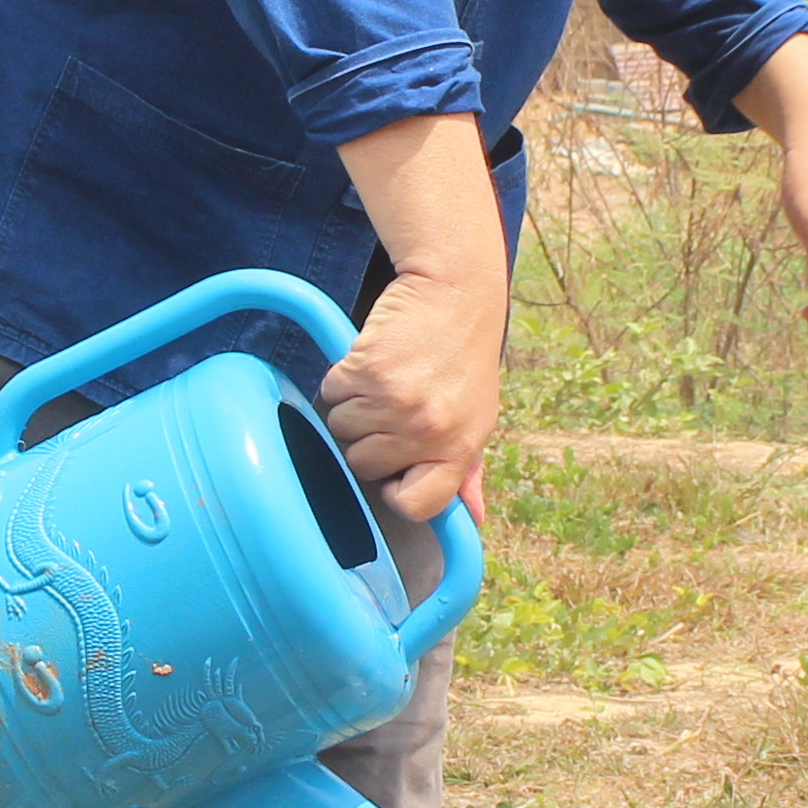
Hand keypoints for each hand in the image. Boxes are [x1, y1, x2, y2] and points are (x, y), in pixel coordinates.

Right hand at [327, 110, 507, 521]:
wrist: (455, 290)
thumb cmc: (464, 356)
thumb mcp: (477, 416)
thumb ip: (467, 470)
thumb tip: (473, 518)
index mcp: (460, 448)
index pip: (418, 506)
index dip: (396, 493)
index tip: (395, 472)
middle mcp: (429, 431)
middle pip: (363, 465)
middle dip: (368, 438)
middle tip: (392, 406)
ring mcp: (396, 402)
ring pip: (340, 429)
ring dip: (352, 405)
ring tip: (383, 379)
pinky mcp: (368, 370)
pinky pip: (330, 393)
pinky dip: (341, 378)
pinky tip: (371, 359)